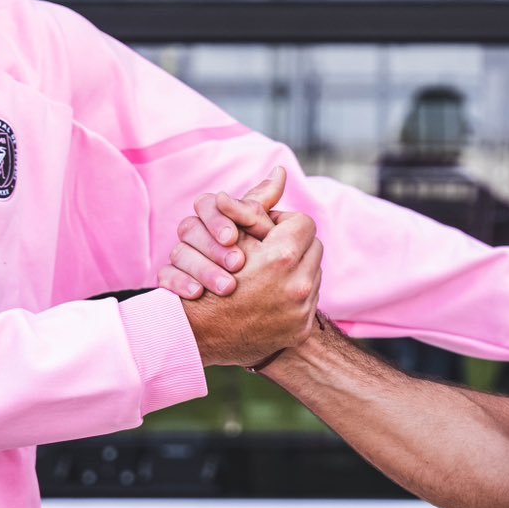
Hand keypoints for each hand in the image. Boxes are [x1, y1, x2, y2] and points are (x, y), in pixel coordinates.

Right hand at [155, 167, 287, 299]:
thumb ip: (262, 204)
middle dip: (214, 246)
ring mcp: (179, 258)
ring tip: (227, 287)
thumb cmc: (249, 259)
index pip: (207, 203)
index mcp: (211, 216)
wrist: (228, 306)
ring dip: (204, 269)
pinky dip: (180, 283)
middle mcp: (192, 234)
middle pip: (189, 227)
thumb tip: (280, 171)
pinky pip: (165, 277)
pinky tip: (197, 293)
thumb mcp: (256, 230)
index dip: (219, 218)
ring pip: (179, 253)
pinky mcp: (168, 281)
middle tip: (237, 263)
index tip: (233, 236)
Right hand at [179, 212, 321, 368]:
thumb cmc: (206, 279)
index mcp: (283, 257)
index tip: (265, 233)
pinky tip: (270, 295)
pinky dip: (294, 295)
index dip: (281, 224)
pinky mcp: (301, 330)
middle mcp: (299, 284)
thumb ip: (255, 205)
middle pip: (312, 247)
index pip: (303, 223)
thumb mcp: (228, 236)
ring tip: (268, 275)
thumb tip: (280, 170)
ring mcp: (302, 310)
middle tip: (269, 252)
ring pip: (312, 273)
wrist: (196, 337)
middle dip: (292, 246)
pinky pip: (310, 300)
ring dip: (294, 270)